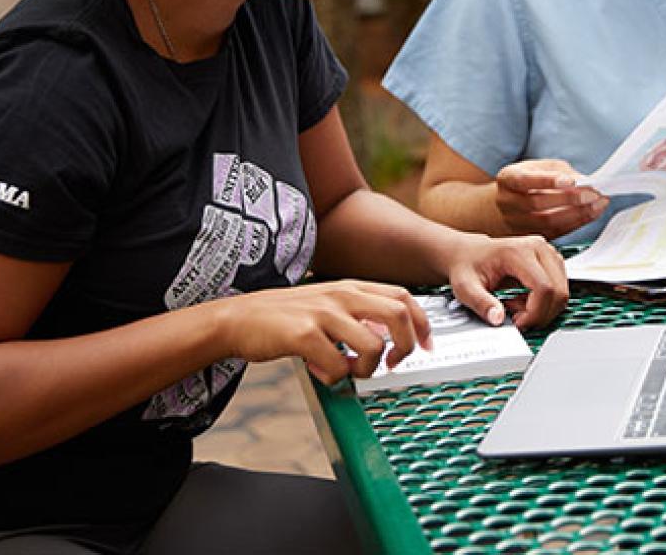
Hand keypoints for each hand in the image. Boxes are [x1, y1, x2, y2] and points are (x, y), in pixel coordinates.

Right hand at [214, 280, 432, 385]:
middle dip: (406, 347)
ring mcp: (324, 313)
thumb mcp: (328, 302)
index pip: (404, 298)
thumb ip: (357, 313)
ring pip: (374, 345)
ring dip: (366, 368)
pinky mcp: (304, 335)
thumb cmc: (286, 315)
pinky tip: (319, 370)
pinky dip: (334, 377)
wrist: (240, 317)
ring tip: (346, 369)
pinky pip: (338, 365)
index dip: (422, 323)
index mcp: (352, 288)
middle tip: (391, 364)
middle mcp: (343, 295)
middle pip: (399, 316)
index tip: (425, 346)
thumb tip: (388, 336)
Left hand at [445, 232, 569, 330]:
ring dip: (543, 308)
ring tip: (517, 307)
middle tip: (518, 319)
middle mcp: (538, 248)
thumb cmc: (468, 266)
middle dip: (540, 314)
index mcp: (518, 251)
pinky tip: (524, 301)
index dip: (535, 313)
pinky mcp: (551, 260)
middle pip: (558, 291)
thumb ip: (481, 304)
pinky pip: (559, 288)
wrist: (469, 253)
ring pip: (562, 292)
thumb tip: (498, 319)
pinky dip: (545, 302)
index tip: (517, 323)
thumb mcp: (465, 288)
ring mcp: (548, 252)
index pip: (544, 288)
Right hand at [495, 159, 607, 238]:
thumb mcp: (542, 166)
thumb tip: (585, 181)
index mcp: (507, 179)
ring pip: (547, 222)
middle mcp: (507, 203)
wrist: (511, 202)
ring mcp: (516, 223)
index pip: (524, 180)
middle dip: (569, 199)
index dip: (547, 181)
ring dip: (577, 214)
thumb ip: (561, 171)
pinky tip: (593, 213)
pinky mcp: (531, 237)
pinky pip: (556, 232)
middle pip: (537, 203)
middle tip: (593, 194)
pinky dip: (577, 223)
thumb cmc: (530, 179)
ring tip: (598, 204)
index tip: (571, 180)